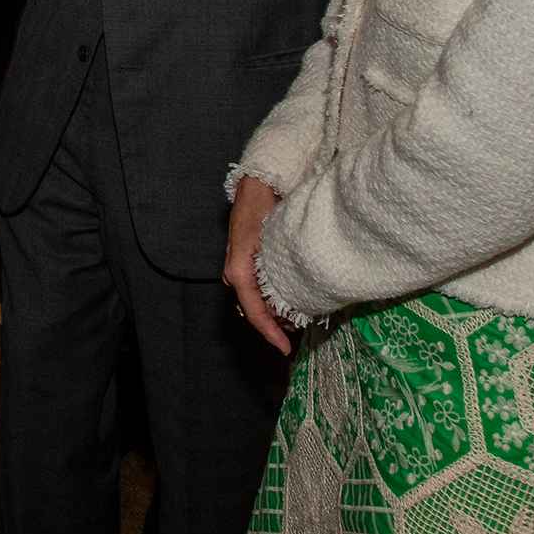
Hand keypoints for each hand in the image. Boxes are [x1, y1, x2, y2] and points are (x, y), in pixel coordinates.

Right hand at [221, 181, 292, 355]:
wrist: (257, 184)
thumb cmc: (263, 207)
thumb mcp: (269, 237)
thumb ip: (274, 266)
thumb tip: (286, 297)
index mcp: (238, 270)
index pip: (253, 311)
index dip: (269, 333)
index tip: (286, 349)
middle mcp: (234, 273)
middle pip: (253, 310)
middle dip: (274, 326)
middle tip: (298, 335)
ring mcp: (238, 268)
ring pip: (254, 301)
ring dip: (273, 313)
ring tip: (297, 321)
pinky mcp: (245, 263)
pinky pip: (256, 290)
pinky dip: (271, 300)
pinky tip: (289, 301)